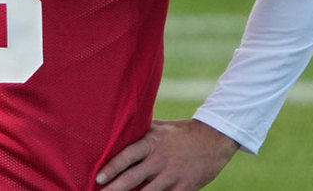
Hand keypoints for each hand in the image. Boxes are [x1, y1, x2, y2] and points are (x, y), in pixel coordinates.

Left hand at [96, 119, 238, 190]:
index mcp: (151, 143)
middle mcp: (160, 160)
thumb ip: (139, 133)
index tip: (98, 178)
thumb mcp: (157, 127)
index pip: (126, 157)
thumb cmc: (180, 132)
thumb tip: (115, 132)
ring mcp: (173, 176)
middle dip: (115, 189)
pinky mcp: (185, 187)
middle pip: (133, 178)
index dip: (111, 168)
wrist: (214, 138)